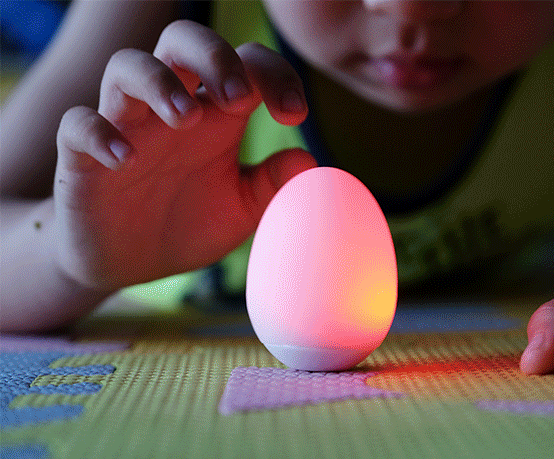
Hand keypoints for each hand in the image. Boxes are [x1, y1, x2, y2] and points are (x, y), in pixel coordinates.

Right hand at [53, 20, 315, 290]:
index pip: (246, 64)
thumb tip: (309, 159)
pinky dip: (99, 133)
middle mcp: (170, 108)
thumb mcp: (241, 209)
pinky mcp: (82, 156)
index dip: (275, 75)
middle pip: (183, 41)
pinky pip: (78, 123)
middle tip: (239, 98)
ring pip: (128, 66)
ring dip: (159, 83)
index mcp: (215, 115)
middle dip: (214, 56)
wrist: (131, 263)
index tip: (295, 114)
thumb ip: (272, 184)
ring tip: (187, 119)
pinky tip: (126, 161)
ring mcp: (125, 126)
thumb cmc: (188, 224)